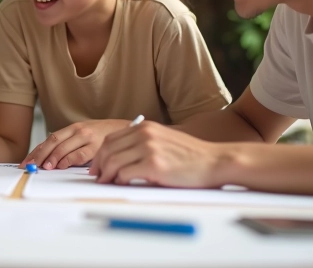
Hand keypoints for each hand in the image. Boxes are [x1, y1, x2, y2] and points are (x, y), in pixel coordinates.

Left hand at [22, 119, 128, 169]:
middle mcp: (78, 130)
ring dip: (51, 158)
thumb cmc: (102, 136)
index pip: (50, 139)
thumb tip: (48, 161)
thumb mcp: (83, 136)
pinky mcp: (97, 146)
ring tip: (43, 167)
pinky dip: (68, 160)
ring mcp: (87, 137)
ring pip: (64, 147)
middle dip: (40, 155)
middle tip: (30, 166)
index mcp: (73, 128)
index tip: (26, 161)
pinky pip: (79, 154)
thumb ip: (69, 145)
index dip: (36, 151)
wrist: (124, 129)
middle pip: (53, 142)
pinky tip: (61, 166)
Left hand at [89, 120, 228, 187]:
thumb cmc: (191, 156)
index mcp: (145, 128)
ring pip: (113, 161)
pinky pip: (125, 174)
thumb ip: (143, 144)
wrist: (214, 161)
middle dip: (99, 164)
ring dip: (106, 174)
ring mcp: (148, 149)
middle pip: (108, 149)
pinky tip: (121, 184)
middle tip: (97, 177)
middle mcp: (145, 134)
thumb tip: (120, 159)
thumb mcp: (164, 140)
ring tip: (106, 183)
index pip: (112, 138)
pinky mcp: (154, 165)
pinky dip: (119, 180)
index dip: (100, 153)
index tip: (97, 165)